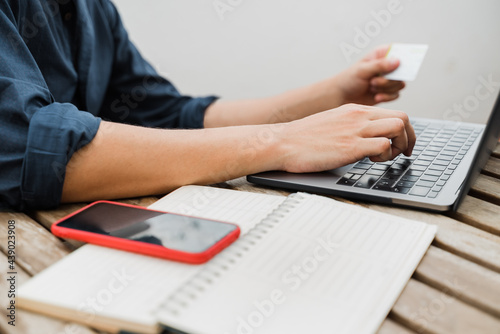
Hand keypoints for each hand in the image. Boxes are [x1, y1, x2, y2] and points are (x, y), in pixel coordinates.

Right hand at [277, 104, 414, 172]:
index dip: (403, 131)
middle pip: (403, 118)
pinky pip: (384, 145)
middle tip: (404, 153)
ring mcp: (356, 129)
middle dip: (409, 138)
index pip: (392, 113)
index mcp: (354, 110)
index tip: (401, 144)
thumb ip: (350, 126)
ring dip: (400, 145)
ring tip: (385, 157)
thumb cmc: (302, 138)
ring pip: (398, 127)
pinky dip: (385, 155)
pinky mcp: (351, 146)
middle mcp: (358, 116)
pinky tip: (370, 160)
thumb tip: (363, 137)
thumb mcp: (331, 123)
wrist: (283, 142)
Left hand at [334, 45, 405, 104]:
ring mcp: (389, 79)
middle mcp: (388, 66)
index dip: (402, 59)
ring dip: (386, 88)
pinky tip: (376, 97)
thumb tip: (397, 62)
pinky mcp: (388, 92)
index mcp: (382, 54)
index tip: (398, 66)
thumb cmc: (349, 80)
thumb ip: (379, 66)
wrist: (342, 96)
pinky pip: (396, 95)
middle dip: (389, 79)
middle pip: (402, 71)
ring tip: (371, 88)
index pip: (399, 52)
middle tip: (373, 82)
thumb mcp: (362, 70)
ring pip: (400, 84)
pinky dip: (387, 97)